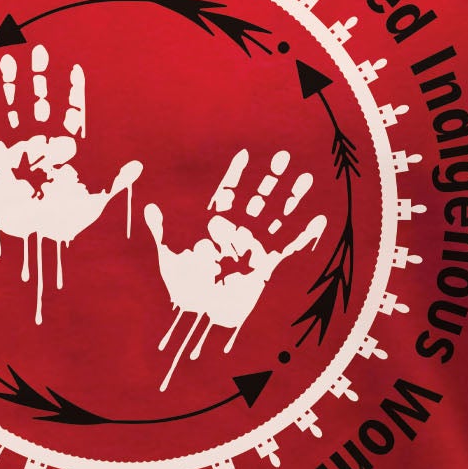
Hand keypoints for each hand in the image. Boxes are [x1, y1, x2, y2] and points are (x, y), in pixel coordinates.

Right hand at [0, 46, 142, 323]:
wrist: (33, 235)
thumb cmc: (64, 218)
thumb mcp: (93, 200)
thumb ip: (114, 181)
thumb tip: (139, 164)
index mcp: (65, 147)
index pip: (70, 112)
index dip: (73, 92)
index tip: (76, 68)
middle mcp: (43, 141)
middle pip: (41, 102)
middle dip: (40, 78)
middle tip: (40, 51)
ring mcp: (21, 147)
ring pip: (16, 109)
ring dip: (12, 86)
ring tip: (8, 60)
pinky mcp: (1, 158)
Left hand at [144, 147, 324, 389]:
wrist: (202, 315)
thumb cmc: (185, 285)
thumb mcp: (170, 257)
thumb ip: (162, 231)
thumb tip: (148, 206)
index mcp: (217, 224)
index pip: (228, 192)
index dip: (236, 174)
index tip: (245, 154)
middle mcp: (239, 230)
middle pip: (257, 198)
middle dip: (270, 178)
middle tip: (283, 156)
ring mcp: (255, 246)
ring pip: (276, 216)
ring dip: (291, 198)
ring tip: (305, 177)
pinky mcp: (267, 265)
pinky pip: (288, 246)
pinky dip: (303, 233)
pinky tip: (318, 219)